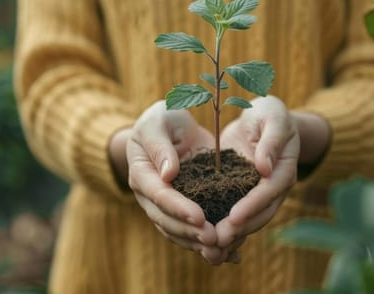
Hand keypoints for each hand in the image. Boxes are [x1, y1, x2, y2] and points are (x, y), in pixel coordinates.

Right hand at [126, 101, 224, 263]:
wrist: (171, 127)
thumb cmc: (163, 119)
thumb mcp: (158, 120)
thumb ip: (160, 145)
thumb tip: (168, 174)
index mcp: (141, 173)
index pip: (158, 195)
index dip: (178, 208)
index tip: (199, 217)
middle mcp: (150, 195)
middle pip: (167, 220)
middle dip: (190, 232)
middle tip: (213, 239)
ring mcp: (166, 205)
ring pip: (178, 232)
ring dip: (198, 244)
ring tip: (222, 252)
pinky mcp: (183, 209)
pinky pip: (192, 230)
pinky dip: (208, 244)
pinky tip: (232, 255)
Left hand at [216, 96, 299, 259]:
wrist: (263, 119)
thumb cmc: (269, 113)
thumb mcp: (272, 115)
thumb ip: (271, 139)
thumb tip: (264, 167)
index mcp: (284, 169)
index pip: (269, 191)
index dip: (252, 205)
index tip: (234, 218)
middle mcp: (273, 187)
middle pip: (260, 214)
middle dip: (239, 228)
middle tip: (217, 240)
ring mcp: (258, 194)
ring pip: (247, 220)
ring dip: (230, 236)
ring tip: (209, 248)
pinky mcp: (242, 194)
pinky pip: (234, 215)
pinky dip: (222, 228)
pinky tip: (203, 242)